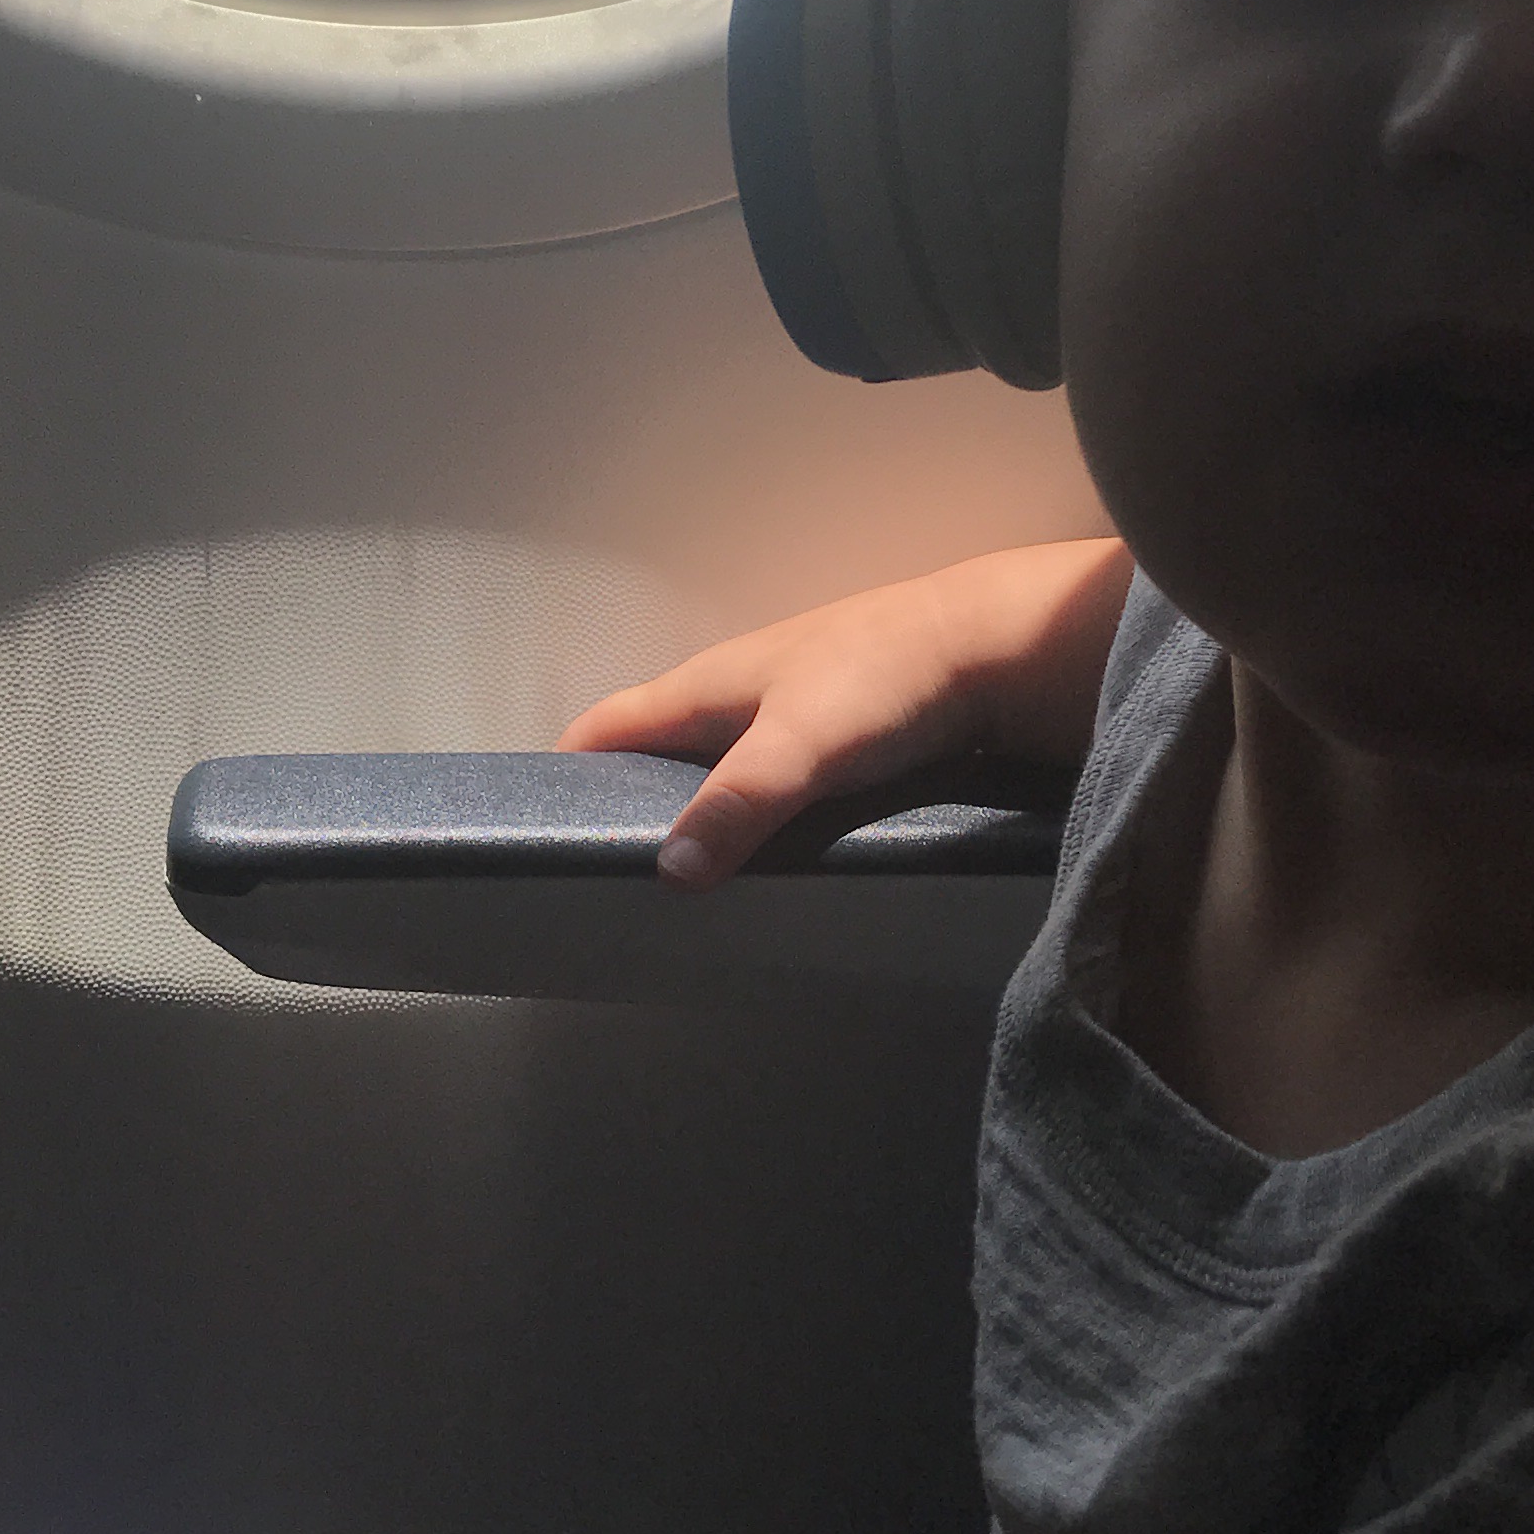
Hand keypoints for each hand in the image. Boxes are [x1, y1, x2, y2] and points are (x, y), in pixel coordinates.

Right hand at [559, 538, 1130, 886]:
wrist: (997, 646)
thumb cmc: (887, 678)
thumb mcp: (800, 744)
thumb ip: (735, 806)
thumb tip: (665, 870)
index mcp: (710, 683)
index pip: (609, 724)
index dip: (566, 770)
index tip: (536, 829)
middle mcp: (742, 690)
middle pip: (661, 751)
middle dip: (631, 804)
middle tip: (615, 880)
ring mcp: (797, 708)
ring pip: (725, 768)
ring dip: (703, 816)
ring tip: (693, 887)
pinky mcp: (849, 732)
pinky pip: (782, 782)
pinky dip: (763, 818)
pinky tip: (778, 859)